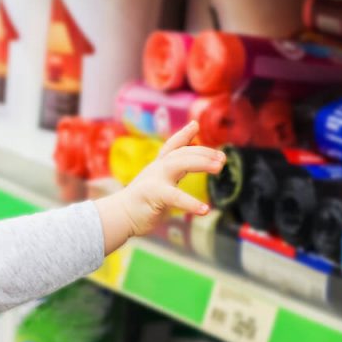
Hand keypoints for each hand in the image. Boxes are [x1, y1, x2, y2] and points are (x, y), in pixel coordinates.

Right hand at [95, 121, 223, 253]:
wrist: (118, 216)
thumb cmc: (140, 204)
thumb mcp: (156, 185)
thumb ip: (171, 177)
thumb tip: (186, 172)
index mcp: (158, 167)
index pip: (172, 147)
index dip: (184, 135)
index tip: (195, 125)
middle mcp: (157, 169)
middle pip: (182, 153)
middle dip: (204, 152)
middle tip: (222, 158)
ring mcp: (155, 179)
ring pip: (180, 164)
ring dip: (202, 162)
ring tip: (219, 167)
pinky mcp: (154, 194)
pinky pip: (176, 197)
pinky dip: (192, 203)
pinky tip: (205, 210)